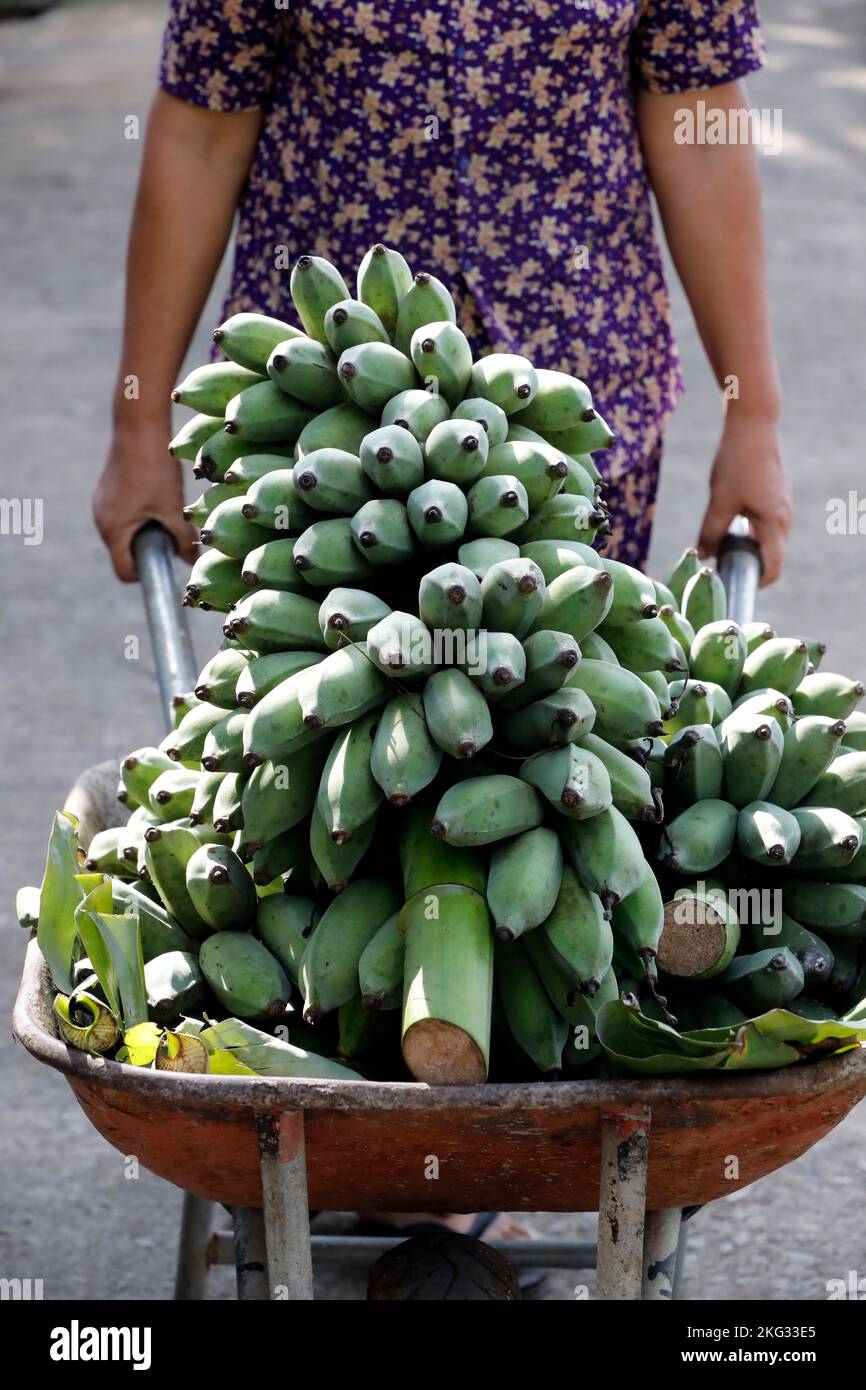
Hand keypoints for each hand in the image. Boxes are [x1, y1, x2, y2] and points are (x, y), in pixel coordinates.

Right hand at [94, 425, 197, 581]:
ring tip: (165, 513)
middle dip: (148, 551)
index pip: (125, 572)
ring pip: (124, 533)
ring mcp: (101, 504)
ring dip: (144, 532)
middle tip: (172, 536)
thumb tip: (192, 561)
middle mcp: (101, 520)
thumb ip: (183, 539)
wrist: (138, 427)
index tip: (166, 561)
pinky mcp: (106, 491)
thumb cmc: (156, 470)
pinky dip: (138, 517)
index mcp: (113, 530)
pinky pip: (122, 516)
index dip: (146, 574)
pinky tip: (155, 498)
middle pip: (124, 553)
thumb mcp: (173, 508)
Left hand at [697, 415, 791, 586]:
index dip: (754, 583)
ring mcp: (782, 508)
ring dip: (746, 547)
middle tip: (719, 564)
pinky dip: (749, 531)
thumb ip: (710, 532)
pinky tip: (728, 521)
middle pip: (770, 556)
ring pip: (766, 540)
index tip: (731, 584)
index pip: (772, 568)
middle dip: (746, 565)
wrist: (753, 426)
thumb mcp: (719, 501)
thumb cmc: (737, 462)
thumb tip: (702, 556)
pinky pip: (765, 525)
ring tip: (719, 541)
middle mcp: (784, 519)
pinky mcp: (776, 498)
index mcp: (774, 523)